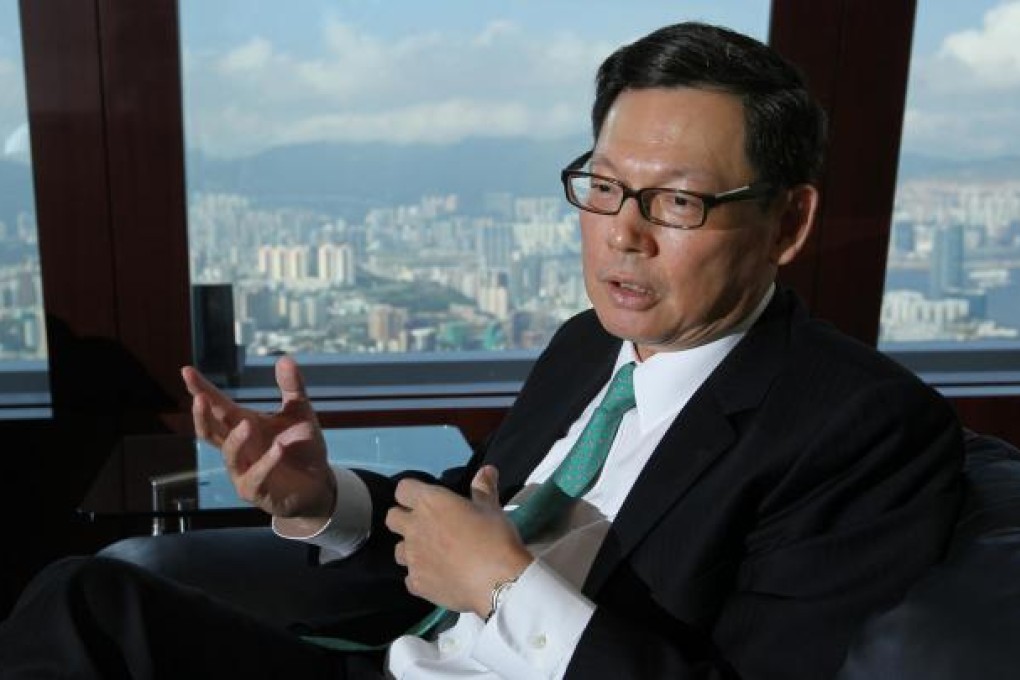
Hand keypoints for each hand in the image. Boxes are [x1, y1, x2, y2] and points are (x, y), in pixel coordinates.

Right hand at [181, 356, 334, 529]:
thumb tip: (285, 358)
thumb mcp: (299, 412)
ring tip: (248, 424)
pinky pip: (255, 476)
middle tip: (200, 398)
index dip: (200, 389)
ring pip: (229, 453)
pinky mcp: (254, 490)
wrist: (317, 482)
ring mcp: (242, 469)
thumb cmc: (301, 446)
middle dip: (203, 415)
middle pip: (209, 430)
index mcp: (242, 423)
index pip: (216, 405)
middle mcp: (237, 446)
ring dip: (236, 439)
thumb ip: (292, 387)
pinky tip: (279, 449)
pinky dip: (267, 462)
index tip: (186, 370)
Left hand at [385, 465, 532, 615]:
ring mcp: (412, 558)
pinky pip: (410, 578)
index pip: (403, 489)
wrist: (497, 582)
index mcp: (430, 503)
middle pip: (392, 518)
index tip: (426, 499)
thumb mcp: (492, 508)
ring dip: (411, 550)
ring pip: (398, 550)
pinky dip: (421, 576)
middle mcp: (414, 528)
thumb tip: (487, 470)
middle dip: (404, 519)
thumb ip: (483, 488)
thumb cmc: (494, 538)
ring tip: (433, 555)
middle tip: (426, 526)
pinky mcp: (417, 584)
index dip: (412, 493)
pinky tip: (438, 578)